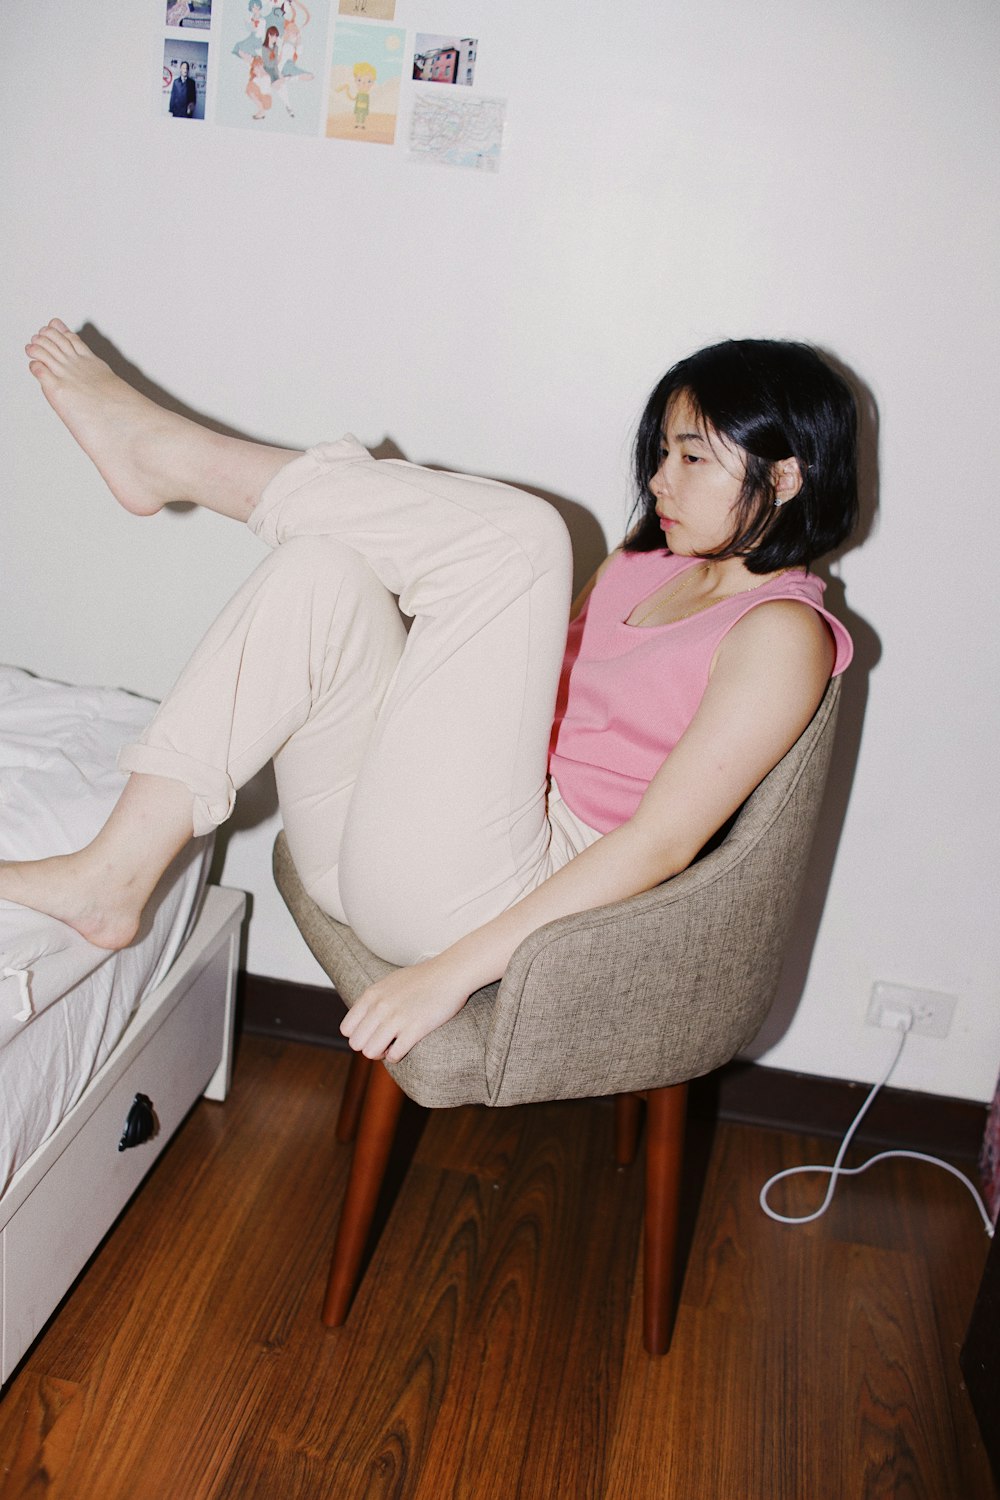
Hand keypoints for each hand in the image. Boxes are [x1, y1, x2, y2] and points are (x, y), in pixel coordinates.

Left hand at [339, 953, 471, 1061]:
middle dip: (369, 1046)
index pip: (347, 1029)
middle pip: (357, 1044)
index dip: (359, 1035)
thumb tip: (362, 1021)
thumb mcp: (389, 983)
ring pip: (371, 1052)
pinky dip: (397, 1056)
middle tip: (384, 1042)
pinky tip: (405, 1046)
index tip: (372, 1033)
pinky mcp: (415, 1029)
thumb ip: (373, 1000)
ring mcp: (397, 1018)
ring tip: (393, 1045)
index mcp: (371, 995)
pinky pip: (394, 1055)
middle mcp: (380, 1007)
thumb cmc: (422, 979)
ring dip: (381, 1053)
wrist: (450, 974)